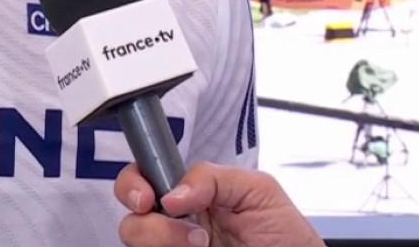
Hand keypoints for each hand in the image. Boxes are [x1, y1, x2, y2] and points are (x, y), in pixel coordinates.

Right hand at [115, 162, 323, 246]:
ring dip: (166, 244)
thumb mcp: (259, 191)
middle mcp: (177, 227)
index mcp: (192, 196)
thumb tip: (173, 193)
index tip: (147, 198)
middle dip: (150, 226)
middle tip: (193, 235)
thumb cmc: (287, 237)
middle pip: (132, 221)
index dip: (133, 185)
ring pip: (138, 245)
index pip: (144, 180)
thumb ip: (215, 178)